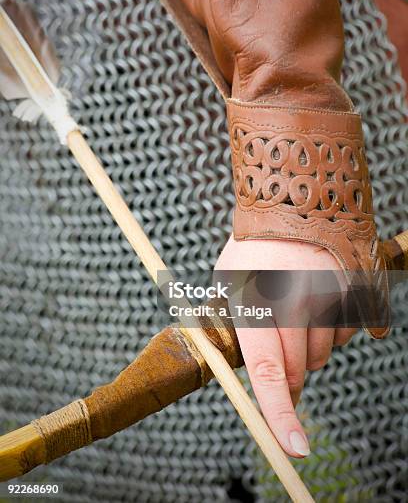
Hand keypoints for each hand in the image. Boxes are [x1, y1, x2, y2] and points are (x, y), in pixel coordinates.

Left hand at [215, 235, 356, 457]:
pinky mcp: (352, 290)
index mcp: (257, 301)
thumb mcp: (229, 282)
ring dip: (310, 346)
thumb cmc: (252, 249)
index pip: (269, 372)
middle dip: (290, 373)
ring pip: (324, 352)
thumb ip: (237, 328)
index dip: (281, 414)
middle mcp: (296, 301)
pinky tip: (317, 300)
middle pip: (300, 369)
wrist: (293, 204)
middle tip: (279, 347)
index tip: (294, 447)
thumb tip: (248, 373)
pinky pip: (344, 333)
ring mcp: (329, 295)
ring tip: (295, 309)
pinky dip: (330, 328)